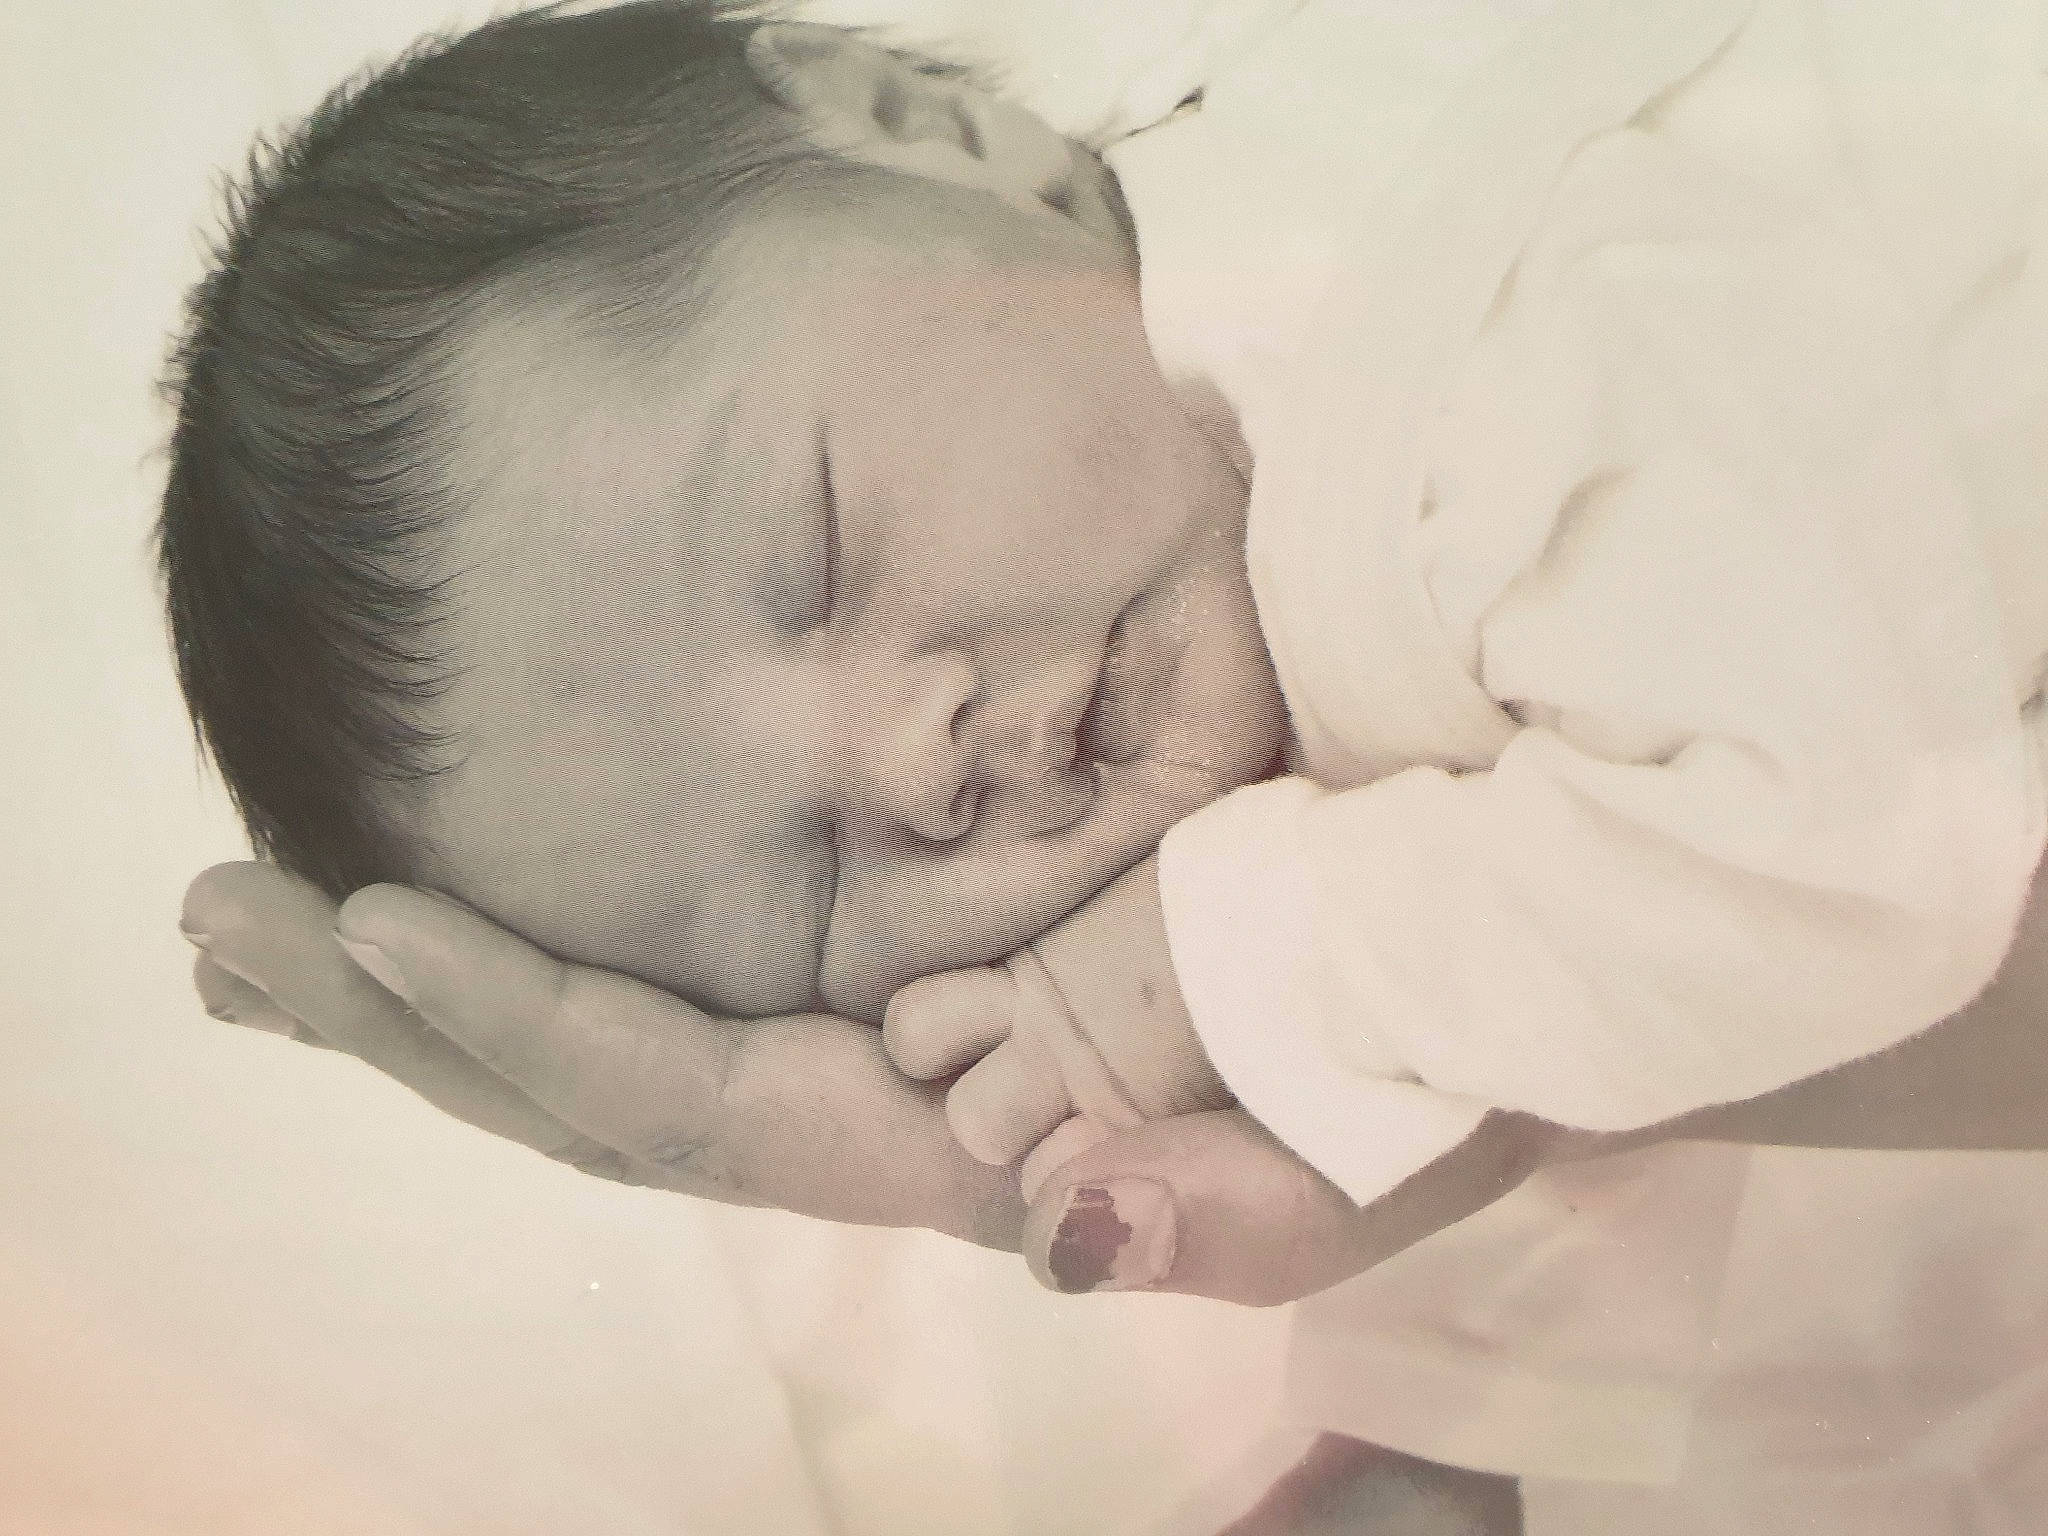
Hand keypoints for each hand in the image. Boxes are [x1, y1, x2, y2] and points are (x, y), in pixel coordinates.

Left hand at [180, 860, 1567, 1304]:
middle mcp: (900, 1107)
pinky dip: (560, 945)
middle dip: (414, 1023)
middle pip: (611, 1096)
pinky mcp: (915, 966)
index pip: (710, 1113)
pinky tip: (454, 920)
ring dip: (444, 989)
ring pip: (628, 1044)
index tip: (372, 923)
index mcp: (979, 1146)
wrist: (1482, 981)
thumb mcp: (1383, 1151)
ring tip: (267, 929)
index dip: (539, 1031)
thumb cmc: (1451, 1062)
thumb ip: (1241, 1209)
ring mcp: (893, 1042)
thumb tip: (1070, 1239)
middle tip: (220, 934)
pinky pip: (697, 979)